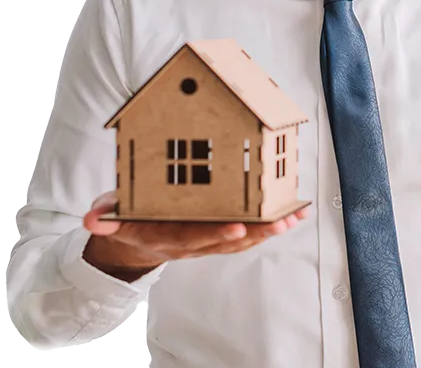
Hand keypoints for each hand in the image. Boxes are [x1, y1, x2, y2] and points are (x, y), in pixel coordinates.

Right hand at [83, 191, 309, 273]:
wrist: (138, 240)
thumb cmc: (131, 219)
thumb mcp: (113, 215)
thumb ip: (106, 216)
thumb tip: (92, 218)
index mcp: (166, 236)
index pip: (193, 238)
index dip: (215, 235)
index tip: (236, 228)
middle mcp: (192, 243)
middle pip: (227, 242)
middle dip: (255, 233)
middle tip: (278, 223)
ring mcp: (208, 241)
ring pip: (243, 240)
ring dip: (269, 230)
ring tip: (293, 216)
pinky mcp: (221, 235)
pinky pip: (249, 233)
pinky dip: (271, 225)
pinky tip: (292, 213)